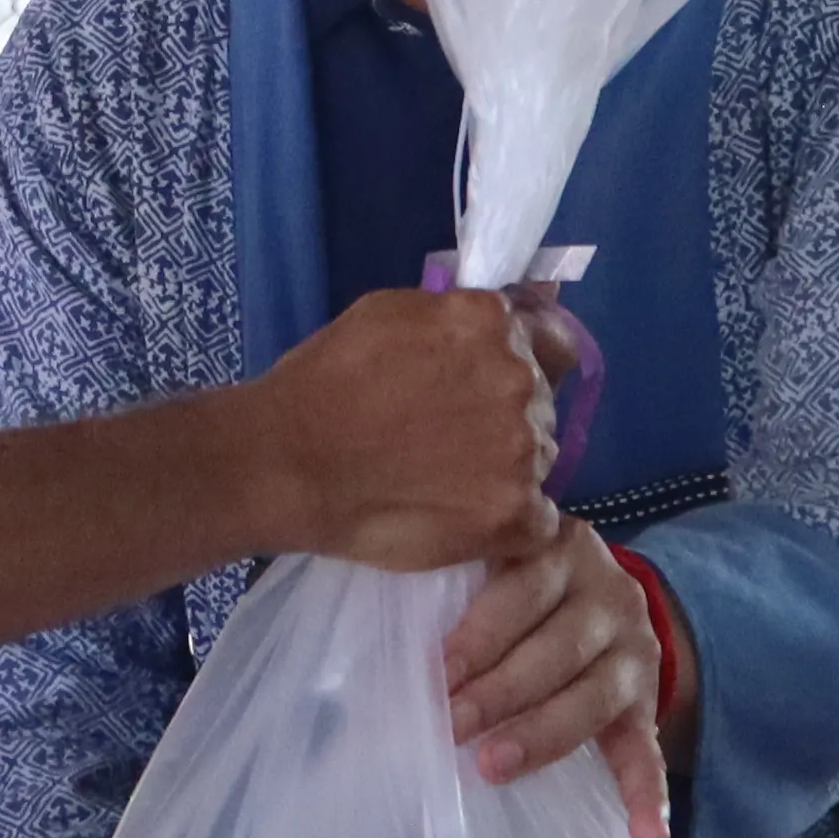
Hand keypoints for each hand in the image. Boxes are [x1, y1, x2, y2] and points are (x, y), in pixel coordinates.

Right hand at [228, 287, 553, 570]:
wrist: (285, 464)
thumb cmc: (320, 385)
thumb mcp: (388, 315)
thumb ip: (456, 315)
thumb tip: (518, 312)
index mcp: (490, 322)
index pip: (552, 341)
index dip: (526, 364)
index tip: (488, 388)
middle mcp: (518, 378)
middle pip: (541, 404)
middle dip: (505, 418)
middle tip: (443, 441)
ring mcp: (523, 448)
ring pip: (542, 461)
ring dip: (506, 471)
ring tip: (441, 485)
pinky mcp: (515, 513)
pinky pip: (540, 521)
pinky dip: (509, 525)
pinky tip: (462, 521)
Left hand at [446, 508, 672, 837]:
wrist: (594, 596)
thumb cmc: (507, 585)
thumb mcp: (486, 566)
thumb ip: (446, 591)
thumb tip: (373, 659)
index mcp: (559, 550)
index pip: (522, 590)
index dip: (479, 634)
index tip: (437, 673)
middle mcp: (608, 595)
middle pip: (557, 648)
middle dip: (500, 691)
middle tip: (452, 726)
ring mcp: (635, 649)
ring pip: (595, 696)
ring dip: (543, 735)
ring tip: (495, 768)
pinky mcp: (648, 701)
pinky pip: (648, 749)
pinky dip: (647, 793)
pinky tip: (646, 837)